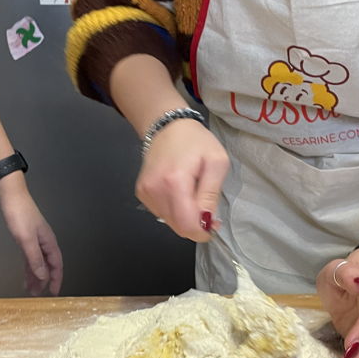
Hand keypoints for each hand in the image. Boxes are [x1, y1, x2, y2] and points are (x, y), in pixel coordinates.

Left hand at [0, 174, 63, 295]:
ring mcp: (36, 239)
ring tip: (31, 288)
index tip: (54, 292)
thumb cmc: (19, 213)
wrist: (11, 197)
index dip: (56, 279)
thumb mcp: (26, 240)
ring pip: (39, 262)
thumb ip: (34, 259)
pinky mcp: (27, 237)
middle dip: (45, 280)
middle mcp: (44, 241)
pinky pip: (31, 257)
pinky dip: (29, 267)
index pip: (56, 265)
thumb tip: (42, 275)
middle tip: (40, 294)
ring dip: (36, 275)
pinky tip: (26, 272)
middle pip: (48, 265)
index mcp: (48, 242)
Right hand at [136, 119, 229, 241]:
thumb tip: (207, 221)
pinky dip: (174, 209)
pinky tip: (180, 193)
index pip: (186, 224)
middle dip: (195, 225)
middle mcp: (155, 190)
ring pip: (169, 221)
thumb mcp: (216, 162)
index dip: (202, 232)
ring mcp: (145, 192)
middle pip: (177, 226)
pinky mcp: (141, 192)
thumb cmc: (196, 141)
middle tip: (208, 211)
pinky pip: (161, 212)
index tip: (213, 225)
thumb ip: (211, 194)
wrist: (167, 125)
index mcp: (175, 182)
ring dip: (185, 217)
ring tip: (194, 196)